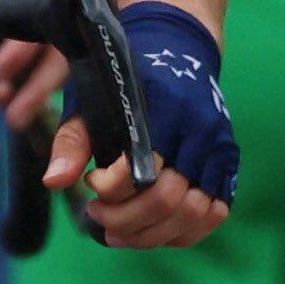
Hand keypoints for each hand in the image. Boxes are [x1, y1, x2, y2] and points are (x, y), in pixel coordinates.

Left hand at [62, 0, 235, 249]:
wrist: (176, 50)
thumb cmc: (123, 79)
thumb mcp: (89, 99)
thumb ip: (73, 141)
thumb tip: (54, 182)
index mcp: (162, 109)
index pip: (142, 169)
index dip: (110, 189)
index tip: (90, 185)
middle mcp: (198, 130)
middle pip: (169, 199)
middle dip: (126, 219)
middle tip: (95, 216)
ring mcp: (219, 149)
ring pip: (194, 213)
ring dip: (151, 234)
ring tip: (116, 232)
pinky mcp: (229, 164)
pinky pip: (215, 213)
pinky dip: (182, 232)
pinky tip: (150, 231)